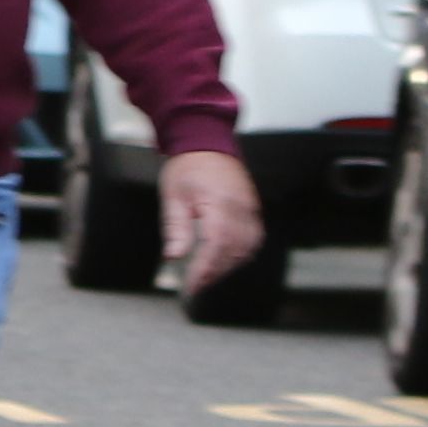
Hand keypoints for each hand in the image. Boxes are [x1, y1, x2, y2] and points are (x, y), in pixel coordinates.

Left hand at [157, 147, 263, 293]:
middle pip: (234, 250)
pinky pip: (254, 238)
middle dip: (215, 272)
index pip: (216, 244)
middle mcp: (239, 207)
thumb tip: (174, 255)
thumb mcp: (173, 195)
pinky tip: (226, 260)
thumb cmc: (188, 166)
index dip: (206, 268)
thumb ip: (176, 227)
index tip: (193, 285)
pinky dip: (241, 253)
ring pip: (247, 248)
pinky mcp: (253, 208)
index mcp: (218, 202)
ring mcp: (250, 207)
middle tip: (196, 284)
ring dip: (228, 265)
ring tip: (209, 275)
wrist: (207, 141)